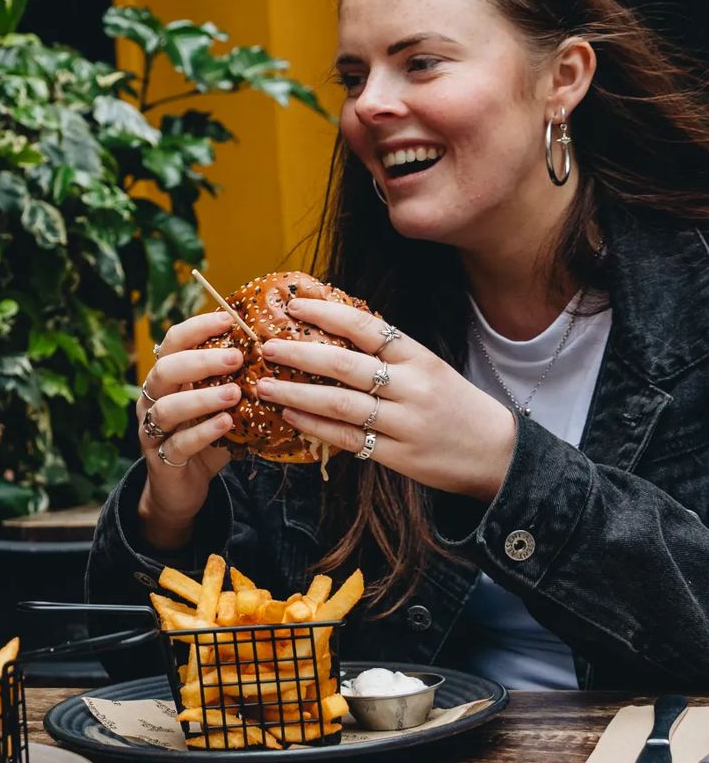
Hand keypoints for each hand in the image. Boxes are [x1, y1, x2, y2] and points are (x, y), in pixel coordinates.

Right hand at [135, 310, 243, 549]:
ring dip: (202, 398)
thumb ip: (234, 382)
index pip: (172, 342)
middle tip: (237, 357)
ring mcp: (152, 431)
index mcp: (167, 379)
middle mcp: (152, 400)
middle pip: (164, 369)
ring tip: (234, 394)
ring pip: (166, 408)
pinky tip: (227, 424)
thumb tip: (278, 353)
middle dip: (200, 360)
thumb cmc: (204, 438)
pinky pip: (178, 444)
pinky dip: (203, 432)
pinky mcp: (160, 460)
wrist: (179, 490)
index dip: (196, 327)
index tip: (227, 320)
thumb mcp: (218, 406)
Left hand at [253, 298, 516, 502]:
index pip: (367, 328)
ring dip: (296, 393)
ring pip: (340, 404)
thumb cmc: (453, 403)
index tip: (294, 306)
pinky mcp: (398, 455)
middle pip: (345, 365)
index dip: (328, 314)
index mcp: (419, 357)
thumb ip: (387, 352)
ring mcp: (404, 423)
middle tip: (266, 348)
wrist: (497, 452)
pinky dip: (314, 426)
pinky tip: (290, 416)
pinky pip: (347, 438)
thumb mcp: (428, 367)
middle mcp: (412, 387)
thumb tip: (331, 326)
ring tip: (264, 386)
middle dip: (299, 355)